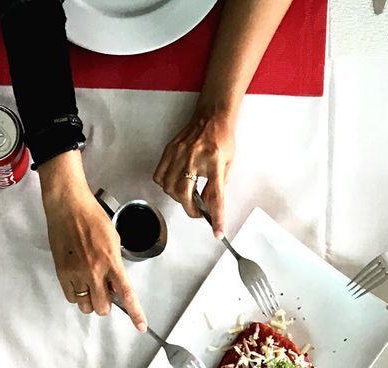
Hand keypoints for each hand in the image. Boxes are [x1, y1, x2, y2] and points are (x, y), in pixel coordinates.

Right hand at [38, 152, 146, 330]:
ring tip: (91, 285)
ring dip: (91, 301)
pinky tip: (79, 282)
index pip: (126, 294)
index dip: (135, 313)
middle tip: (105, 291)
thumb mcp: (113, 240)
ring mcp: (76, 273)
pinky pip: (71, 297)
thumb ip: (116, 264)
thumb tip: (115, 283)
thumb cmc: (93, 218)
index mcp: (112, 262)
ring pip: (85, 306)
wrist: (68, 206)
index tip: (140, 326)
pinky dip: (77, 294)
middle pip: (102, 307)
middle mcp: (94, 271)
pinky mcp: (61, 272)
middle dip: (106, 304)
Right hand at [154, 110, 236, 237]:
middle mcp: (194, 158)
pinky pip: (159, 175)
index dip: (217, 216)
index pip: (215, 195)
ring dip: (178, 198)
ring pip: (169, 187)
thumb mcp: (228, 165)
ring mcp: (179, 153)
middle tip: (198, 212)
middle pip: (184, 194)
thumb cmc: (222, 139)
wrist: (211, 117)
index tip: (218, 231)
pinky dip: (165, 185)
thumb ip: (218, 186)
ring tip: (188, 196)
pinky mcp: (169, 150)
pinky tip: (175, 184)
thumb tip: (209, 206)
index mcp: (214, 161)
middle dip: (190, 209)